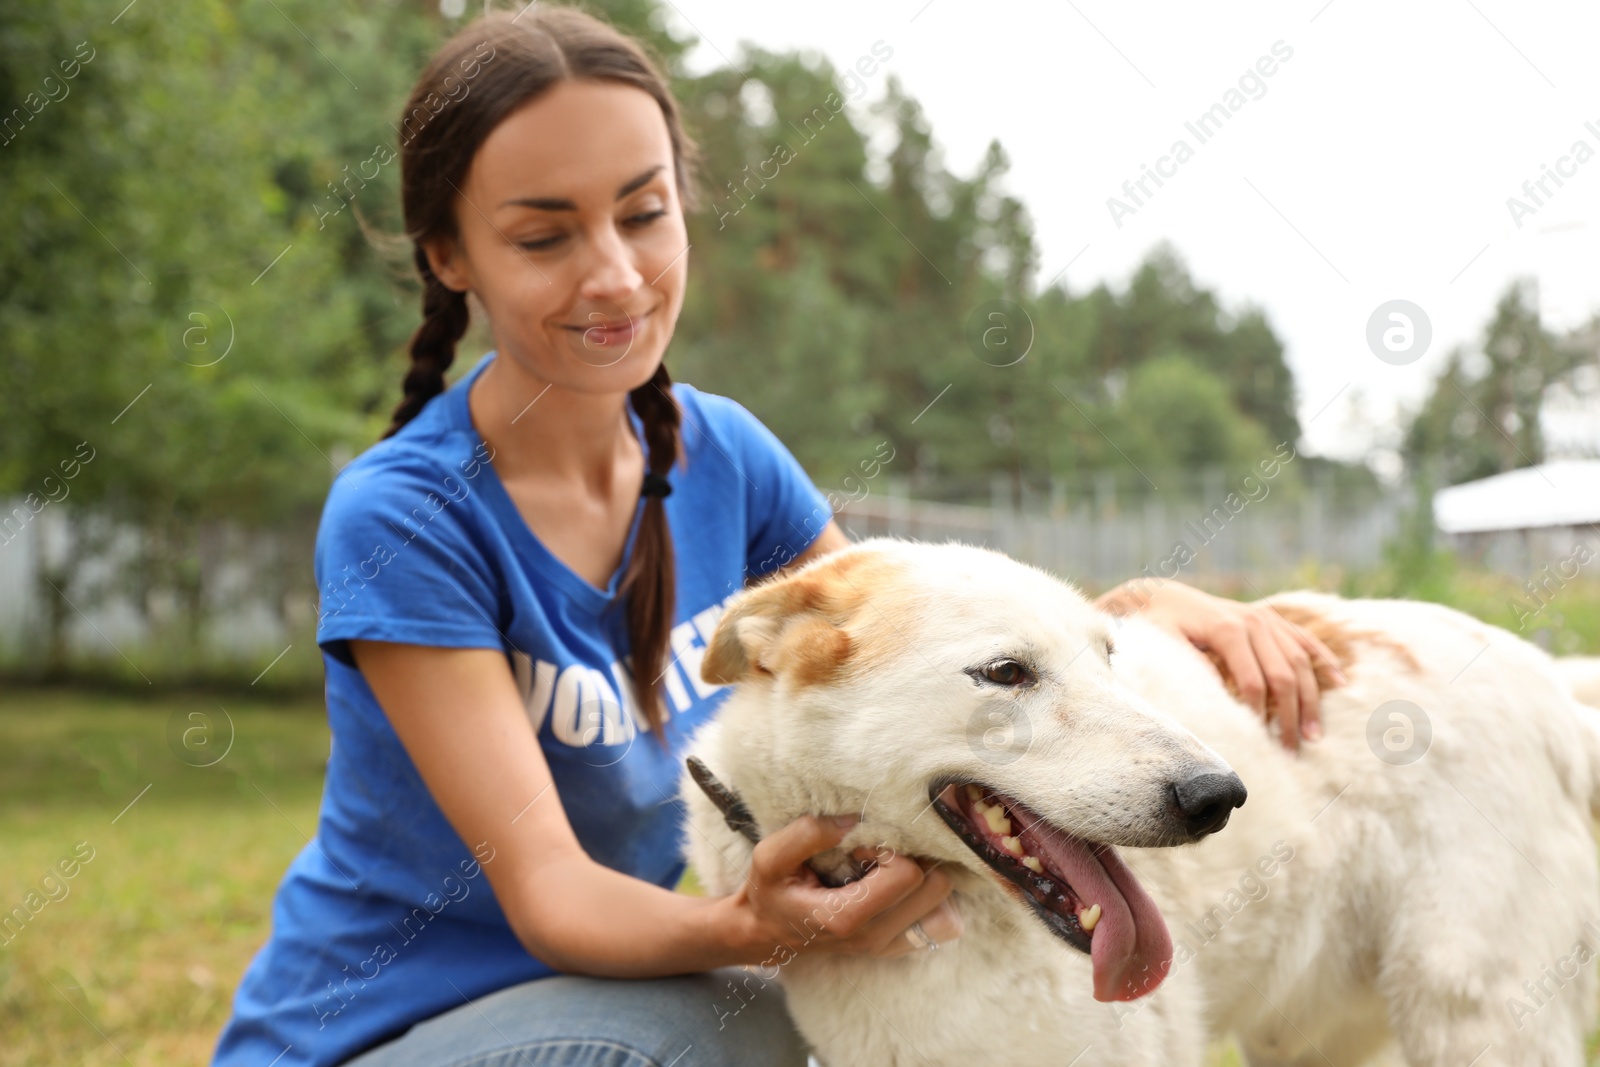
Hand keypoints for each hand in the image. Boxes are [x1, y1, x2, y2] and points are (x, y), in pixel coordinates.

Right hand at [725, 814, 962, 962]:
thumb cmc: (769, 891)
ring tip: (891, 867)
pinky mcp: (894, 946)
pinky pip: (940, 923)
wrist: (765, 933)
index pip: (907, 874)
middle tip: (880, 852)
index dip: (889, 848)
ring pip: (944, 905)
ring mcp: (887, 945)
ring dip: (926, 878)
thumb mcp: (771, 855)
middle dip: (915, 859)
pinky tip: (900, 886)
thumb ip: (809, 833)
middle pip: (936, 887)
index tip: (860, 845)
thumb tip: (856, 819)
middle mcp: (874, 936)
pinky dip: (929, 899)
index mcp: (846, 916)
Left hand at [1096, 579, 1344, 751]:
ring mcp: (1265, 619)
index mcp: (1227, 630)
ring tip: (1314, 735)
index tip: (1260, 744)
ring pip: (1300, 662)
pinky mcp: (1270, 620)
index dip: (1259, 716)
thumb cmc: (1153, 628)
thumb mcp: (1160, 647)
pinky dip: (1324, 660)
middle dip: (1289, 717)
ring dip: (1311, 699)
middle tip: (1293, 752)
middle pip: (1283, 676)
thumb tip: (1215, 701)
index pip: (1253, 682)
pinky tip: (1340, 682)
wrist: (1158, 597)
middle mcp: (1253, 621)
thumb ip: (1188, 669)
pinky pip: (1304, 640)